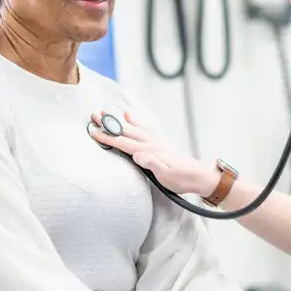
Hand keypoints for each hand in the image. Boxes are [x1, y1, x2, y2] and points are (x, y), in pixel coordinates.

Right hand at [90, 111, 219, 195]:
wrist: (197, 175)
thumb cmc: (180, 179)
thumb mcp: (166, 176)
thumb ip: (151, 163)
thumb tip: (137, 154)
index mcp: (149, 151)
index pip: (124, 143)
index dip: (108, 138)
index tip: (93, 132)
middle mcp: (150, 142)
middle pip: (125, 131)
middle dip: (108, 123)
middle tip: (93, 115)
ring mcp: (155, 140)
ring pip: (132, 127)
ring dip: (117, 120)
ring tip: (104, 112)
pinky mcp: (158, 141)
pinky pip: (144, 127)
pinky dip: (135, 120)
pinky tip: (129, 114)